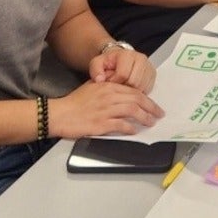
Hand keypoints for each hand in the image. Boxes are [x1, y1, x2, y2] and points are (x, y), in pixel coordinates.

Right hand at [50, 80, 164, 137]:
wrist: (59, 113)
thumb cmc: (74, 102)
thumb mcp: (92, 88)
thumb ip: (108, 88)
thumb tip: (123, 94)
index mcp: (109, 86)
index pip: (134, 91)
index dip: (147, 99)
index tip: (154, 106)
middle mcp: (109, 96)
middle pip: (137, 100)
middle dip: (151, 108)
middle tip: (159, 115)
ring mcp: (106, 109)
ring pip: (132, 111)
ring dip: (145, 117)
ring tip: (151, 123)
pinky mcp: (101, 123)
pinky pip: (121, 125)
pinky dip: (130, 128)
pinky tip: (134, 131)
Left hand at [89, 47, 155, 93]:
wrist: (118, 59)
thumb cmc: (109, 62)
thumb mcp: (97, 63)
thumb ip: (95, 71)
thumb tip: (100, 79)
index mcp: (127, 55)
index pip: (124, 74)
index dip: (115, 82)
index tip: (110, 82)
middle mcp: (140, 58)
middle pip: (134, 82)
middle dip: (124, 87)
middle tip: (117, 85)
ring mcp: (148, 66)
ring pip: (142, 86)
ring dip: (131, 90)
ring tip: (123, 86)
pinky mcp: (152, 74)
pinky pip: (147, 88)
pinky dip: (138, 91)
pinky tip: (130, 87)